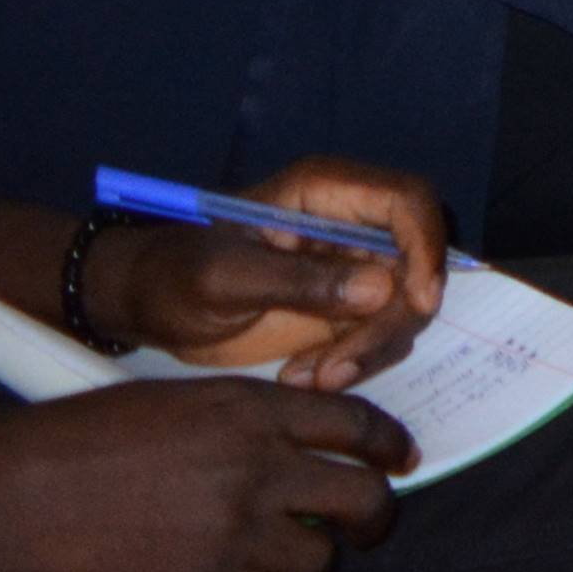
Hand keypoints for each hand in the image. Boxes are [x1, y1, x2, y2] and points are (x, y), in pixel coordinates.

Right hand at [0, 379, 408, 571]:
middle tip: (360, 531)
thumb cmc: (63, 449)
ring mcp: (234, 526)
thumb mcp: (164, 407)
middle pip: (364, 496)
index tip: (398, 462)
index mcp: (246, 408)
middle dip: (373, 518)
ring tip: (276, 564)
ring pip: (322, 558)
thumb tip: (284, 456)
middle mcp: (255, 462)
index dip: (388, 446)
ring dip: (308, 565)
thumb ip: (232, 427)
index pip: (356, 422)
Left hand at [104, 161, 444, 383]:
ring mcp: (352, 268)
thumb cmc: (173, 276)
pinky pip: (378, 336)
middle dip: (391, 320)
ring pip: (404, 306)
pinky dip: (352, 364)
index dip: (426, 245)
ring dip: (368, 350)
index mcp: (327, 192)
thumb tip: (383, 289)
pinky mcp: (345, 309)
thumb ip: (300, 281)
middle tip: (338, 367)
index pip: (408, 201)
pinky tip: (301, 377)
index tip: (417, 303)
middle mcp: (352, 225)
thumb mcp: (225, 278)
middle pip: (416, 262)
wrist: (146, 309)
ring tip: (308, 378)